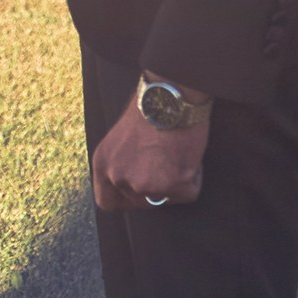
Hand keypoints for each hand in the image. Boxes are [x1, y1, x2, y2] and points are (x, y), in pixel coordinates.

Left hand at [91, 102, 208, 210]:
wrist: (170, 96)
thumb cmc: (149, 107)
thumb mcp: (120, 136)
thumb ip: (122, 161)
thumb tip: (136, 177)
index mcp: (103, 163)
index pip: (107, 201)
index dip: (126, 200)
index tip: (140, 193)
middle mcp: (119, 177)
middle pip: (140, 201)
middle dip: (156, 188)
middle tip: (167, 164)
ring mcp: (145, 184)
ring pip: (166, 197)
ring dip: (176, 181)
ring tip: (178, 153)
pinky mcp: (173, 186)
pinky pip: (189, 192)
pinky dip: (194, 177)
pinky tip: (189, 154)